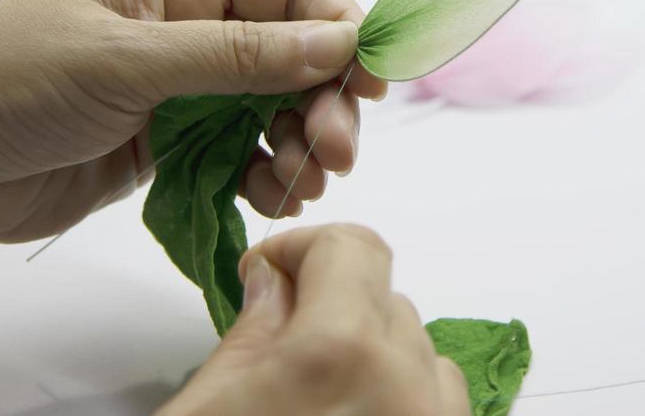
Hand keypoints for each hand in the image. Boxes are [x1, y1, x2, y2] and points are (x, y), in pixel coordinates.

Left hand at [0, 0, 386, 241]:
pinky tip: (269, 197)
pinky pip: (243, 150)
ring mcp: (183, 82)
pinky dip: (266, 173)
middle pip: (297, 48)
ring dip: (301, 141)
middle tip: (335, 152)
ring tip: (299, 181)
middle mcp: (191, 17)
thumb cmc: (9, 81)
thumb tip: (340, 43)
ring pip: (278, 104)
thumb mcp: (127, 61)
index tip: (373, 79)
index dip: (341, 25)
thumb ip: (237, 56)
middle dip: (325, 97)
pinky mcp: (170, 141)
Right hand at [161, 224, 470, 415]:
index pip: (349, 245)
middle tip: (277, 341)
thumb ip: (250, 332)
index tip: (268, 273)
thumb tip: (273, 281)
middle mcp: (406, 386)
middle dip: (330, 304)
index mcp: (340, 353)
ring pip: (415, 346)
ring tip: (312, 392)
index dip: (301, 250)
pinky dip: (401, 393)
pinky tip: (349, 415)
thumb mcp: (205, 408)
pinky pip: (439, 396)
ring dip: (369, 351)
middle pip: (382, 294)